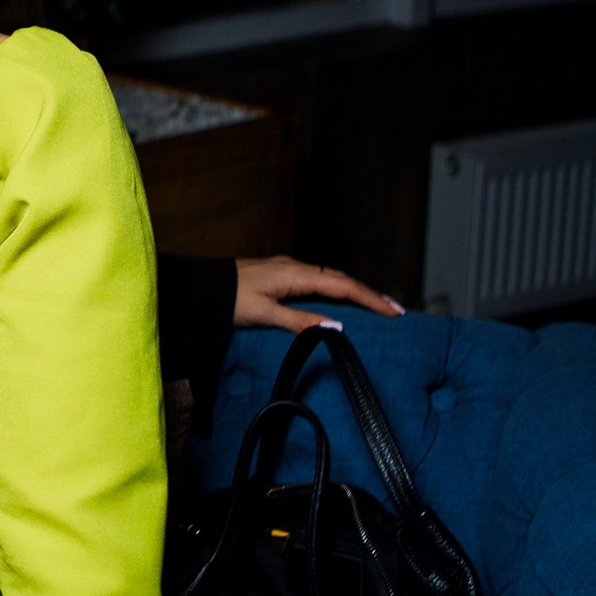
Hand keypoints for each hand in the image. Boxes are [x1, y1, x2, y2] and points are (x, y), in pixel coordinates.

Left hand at [233, 256, 403, 332]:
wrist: (199, 286)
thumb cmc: (227, 300)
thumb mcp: (263, 313)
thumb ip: (299, 321)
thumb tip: (337, 328)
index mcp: (295, 274)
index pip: (343, 286)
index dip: (371, 299)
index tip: (394, 312)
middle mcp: (296, 267)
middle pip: (342, 279)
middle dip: (370, 294)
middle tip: (395, 310)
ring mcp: (287, 269)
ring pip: (330, 278)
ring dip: (355, 290)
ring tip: (376, 305)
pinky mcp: (280, 274)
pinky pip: (317, 280)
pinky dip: (336, 289)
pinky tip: (341, 299)